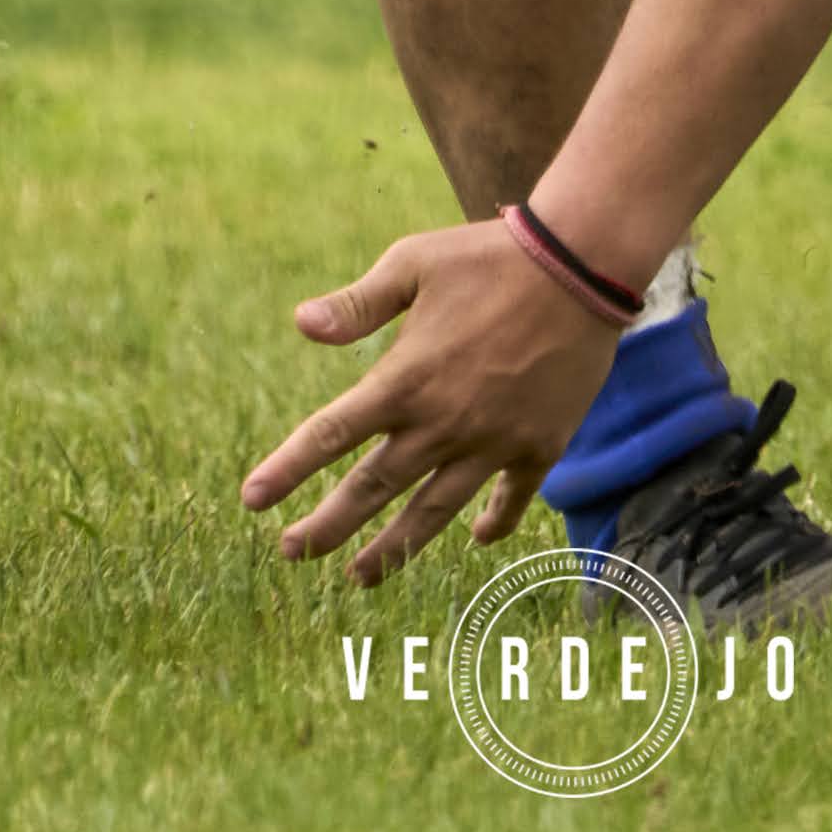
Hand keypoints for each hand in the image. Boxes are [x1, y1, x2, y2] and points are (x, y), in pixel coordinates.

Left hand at [239, 221, 620, 587]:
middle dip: (327, 527)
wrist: (581, 266)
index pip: (330, 435)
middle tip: (291, 553)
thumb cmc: (490, 256)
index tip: (251, 500)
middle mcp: (444, 423)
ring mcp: (493, 442)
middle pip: (373, 488)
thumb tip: (300, 325)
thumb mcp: (414, 263)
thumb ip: (358, 304)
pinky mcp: (540, 446)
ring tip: (360, 575)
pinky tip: (475, 538)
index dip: (287, 469)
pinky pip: (509, 498)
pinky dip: (491, 521)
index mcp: (405, 379)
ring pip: (433, 511)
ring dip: (394, 548)